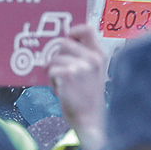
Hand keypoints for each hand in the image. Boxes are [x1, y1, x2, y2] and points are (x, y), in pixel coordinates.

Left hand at [47, 23, 107, 149]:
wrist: (90, 120)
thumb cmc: (88, 98)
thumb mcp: (94, 73)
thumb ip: (83, 56)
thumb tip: (61, 43)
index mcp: (100, 55)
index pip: (87, 29)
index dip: (73, 30)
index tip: (67, 36)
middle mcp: (92, 58)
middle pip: (63, 43)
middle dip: (57, 57)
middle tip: (62, 72)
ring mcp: (80, 66)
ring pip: (54, 59)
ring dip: (54, 72)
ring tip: (64, 85)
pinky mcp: (68, 75)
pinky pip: (50, 71)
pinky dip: (52, 82)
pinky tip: (61, 91)